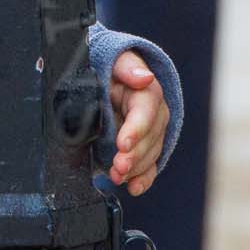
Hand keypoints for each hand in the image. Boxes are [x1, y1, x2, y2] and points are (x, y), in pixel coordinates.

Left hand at [106, 50, 167, 195]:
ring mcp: (149, 132)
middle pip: (151, 136)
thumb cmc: (102, 67)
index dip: (137, 128)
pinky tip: (134, 188)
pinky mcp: (142, 146)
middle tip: (117, 168)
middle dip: (135, 155)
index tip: (122, 143)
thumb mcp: (112, 61)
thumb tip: (144, 77)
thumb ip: (126, 67)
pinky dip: (143, 178)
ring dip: (135, 169)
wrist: (97, 77)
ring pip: (151, 153)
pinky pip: (149, 164)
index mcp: (145, 91)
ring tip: (117, 177)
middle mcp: (152, 112)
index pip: (147, 110)